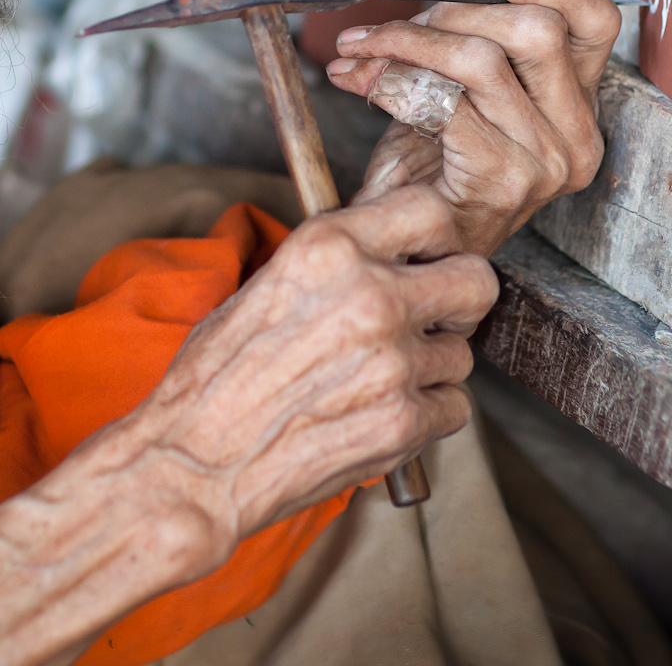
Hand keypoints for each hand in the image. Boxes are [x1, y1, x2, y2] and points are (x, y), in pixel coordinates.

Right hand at [124, 183, 493, 535]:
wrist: (195, 463)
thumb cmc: (215, 377)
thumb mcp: (265, 284)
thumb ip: (336, 261)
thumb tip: (388, 251)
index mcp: (329, 249)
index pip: (431, 210)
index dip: (438, 236)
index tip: (429, 257)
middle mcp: (370, 295)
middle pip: (476, 280)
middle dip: (460, 301)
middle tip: (431, 319)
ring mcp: (393, 361)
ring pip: (461, 354)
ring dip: (431, 369)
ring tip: (378, 382)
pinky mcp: (404, 422)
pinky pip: (454, 408)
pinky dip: (427, 417)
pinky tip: (381, 416)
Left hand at [324, 0, 620, 255]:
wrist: (401, 246)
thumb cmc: (435, 167)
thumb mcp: (476, 90)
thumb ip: (503, 35)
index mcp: (578, 108)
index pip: (597, 23)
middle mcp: (575, 138)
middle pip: (536, 31)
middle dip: (452, 12)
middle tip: (395, 27)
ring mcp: (543, 163)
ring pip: (481, 59)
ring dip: (406, 43)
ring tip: (361, 50)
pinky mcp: (500, 180)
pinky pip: (445, 101)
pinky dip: (391, 81)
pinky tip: (362, 84)